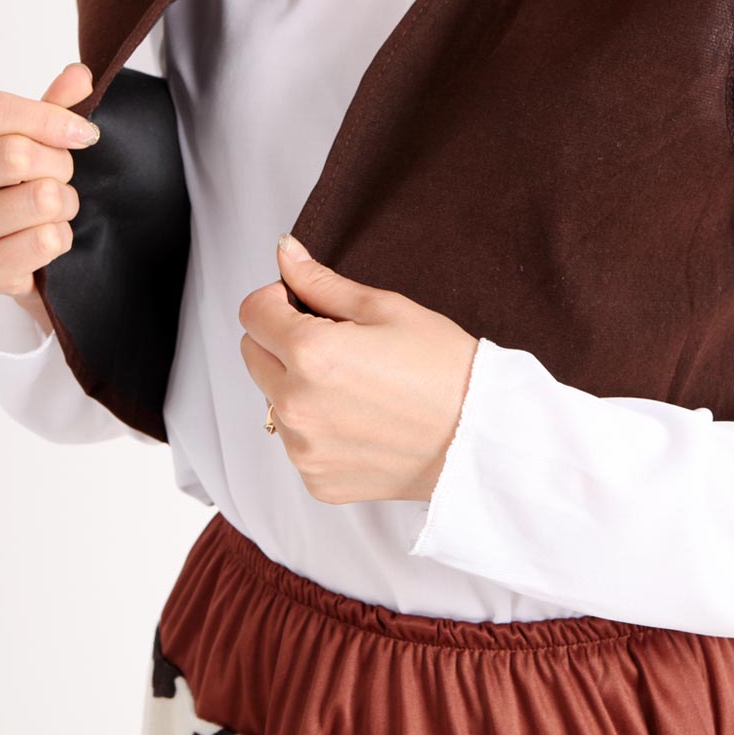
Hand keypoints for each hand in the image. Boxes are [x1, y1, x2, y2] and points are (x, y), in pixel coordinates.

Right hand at [0, 63, 101, 333]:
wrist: (13, 251)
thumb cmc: (19, 183)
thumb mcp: (36, 136)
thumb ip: (55, 105)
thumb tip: (79, 76)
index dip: (49, 118)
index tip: (84, 132)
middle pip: (16, 154)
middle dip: (59, 164)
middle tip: (61, 176)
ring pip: (40, 199)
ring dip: (65, 203)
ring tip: (53, 208)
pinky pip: (46, 241)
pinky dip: (62, 238)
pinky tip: (45, 237)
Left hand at [238, 233, 479, 504]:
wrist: (481, 438)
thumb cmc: (444, 367)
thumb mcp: (385, 309)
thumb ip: (321, 283)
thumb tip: (285, 254)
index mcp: (310, 354)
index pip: (252, 312)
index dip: (276, 300)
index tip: (305, 304)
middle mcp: (295, 406)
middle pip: (253, 355)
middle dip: (281, 341)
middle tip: (336, 344)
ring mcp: (303, 449)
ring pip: (272, 399)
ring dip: (296, 385)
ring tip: (355, 386)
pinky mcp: (317, 480)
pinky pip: (297, 441)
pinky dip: (317, 427)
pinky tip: (360, 420)